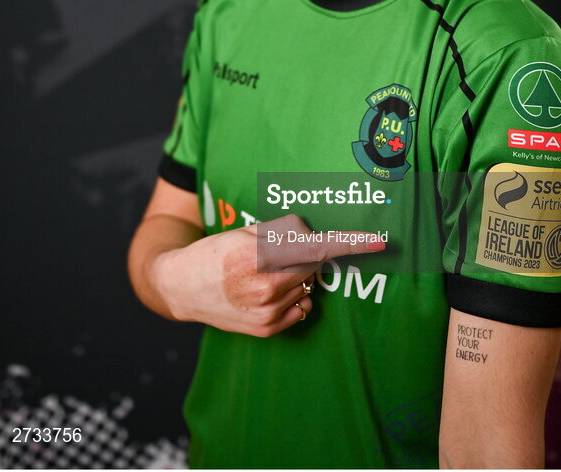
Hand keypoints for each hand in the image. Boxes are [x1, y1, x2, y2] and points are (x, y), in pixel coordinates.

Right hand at [152, 213, 384, 336]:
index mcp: (259, 254)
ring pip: (306, 286)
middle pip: (312, 264)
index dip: (350, 244)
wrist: (181, 286)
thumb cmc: (215, 252)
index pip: (315, 247)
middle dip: (303, 254)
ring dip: (295, 276)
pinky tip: (267, 291)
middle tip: (277, 253)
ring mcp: (266, 311)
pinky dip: (292, 297)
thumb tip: (312, 237)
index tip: (379, 241)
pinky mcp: (266, 330)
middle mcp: (265, 285)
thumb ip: (283, 232)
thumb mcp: (246, 230)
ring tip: (264, 274)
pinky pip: (300, 308)